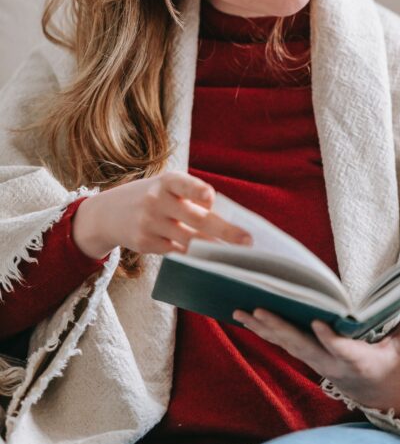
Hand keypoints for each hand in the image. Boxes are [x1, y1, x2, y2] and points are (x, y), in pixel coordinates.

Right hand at [71, 171, 251, 259]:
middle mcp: (157, 201)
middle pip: (196, 219)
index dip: (197, 191)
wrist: (108, 213)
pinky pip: (177, 253)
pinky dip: (195, 257)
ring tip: (235, 256)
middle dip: (224, 231)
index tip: (211, 198)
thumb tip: (227, 220)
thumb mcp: (167, 186)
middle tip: (246, 241)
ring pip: (189, 241)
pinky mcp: (146, 243)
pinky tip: (210, 261)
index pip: (184, 184)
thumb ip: (192, 197)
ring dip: (214, 250)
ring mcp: (149, 224)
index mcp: (167, 181)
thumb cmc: (152, 197)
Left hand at [233, 282, 399, 417]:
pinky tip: (245, 316)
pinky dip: (265, 331)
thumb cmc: (397, 365)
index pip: (342, 349)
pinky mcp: (310, 360)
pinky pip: (284, 345)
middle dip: (280, 328)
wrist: (383, 400)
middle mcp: (334, 365)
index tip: (317, 323)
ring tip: (240, 310)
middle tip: (257, 309)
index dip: (329, 338)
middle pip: (303, 346)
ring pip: (287, 345)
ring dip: (264, 328)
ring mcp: (318, 364)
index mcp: (360, 361)